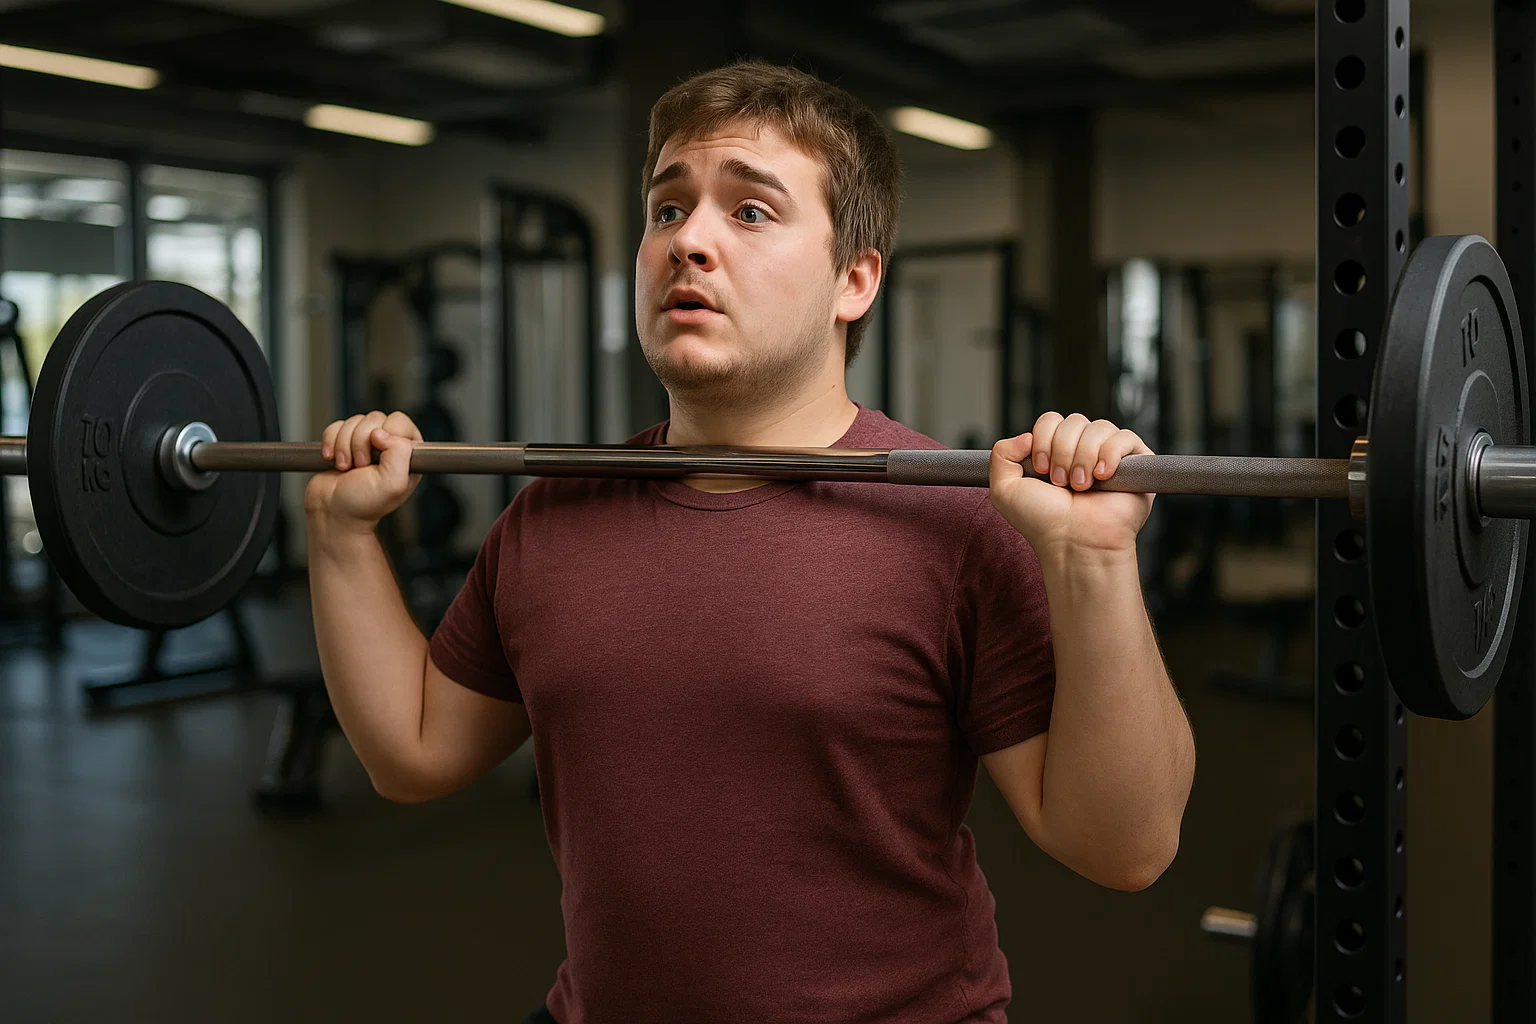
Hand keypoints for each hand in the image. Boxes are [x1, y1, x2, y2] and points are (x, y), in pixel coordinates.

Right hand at [303, 410, 423, 531]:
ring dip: (344, 445)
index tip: (377, 456)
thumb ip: (399, 453)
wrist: (333, 513)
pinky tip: (334, 460)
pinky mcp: (344, 442)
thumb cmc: (364, 505)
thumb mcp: (393, 484)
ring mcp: (366, 443)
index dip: (385, 435)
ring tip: (347, 467)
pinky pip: (336, 426)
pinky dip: (331, 442)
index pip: (399, 421)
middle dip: (360, 442)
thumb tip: (381, 432)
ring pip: (353, 421)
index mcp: (408, 453)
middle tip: (361, 466)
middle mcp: (388, 446)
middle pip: (374, 419)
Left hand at [988, 413, 1154, 557]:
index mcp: (1056, 452)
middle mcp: (1083, 451)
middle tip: (1061, 483)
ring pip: (1098, 427)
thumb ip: (1002, 454)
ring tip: (1081, 486)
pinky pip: (1125, 437)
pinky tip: (1102, 477)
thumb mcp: (1004, 489)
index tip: (1041, 470)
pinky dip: (1109, 454)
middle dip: (1062, 452)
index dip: (1043, 440)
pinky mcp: (1136, 463)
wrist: (1073, 542)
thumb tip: (1027, 434)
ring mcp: (1110, 456)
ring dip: (1083, 458)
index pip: (1051, 420)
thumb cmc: (1043, 522)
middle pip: (1074, 421)